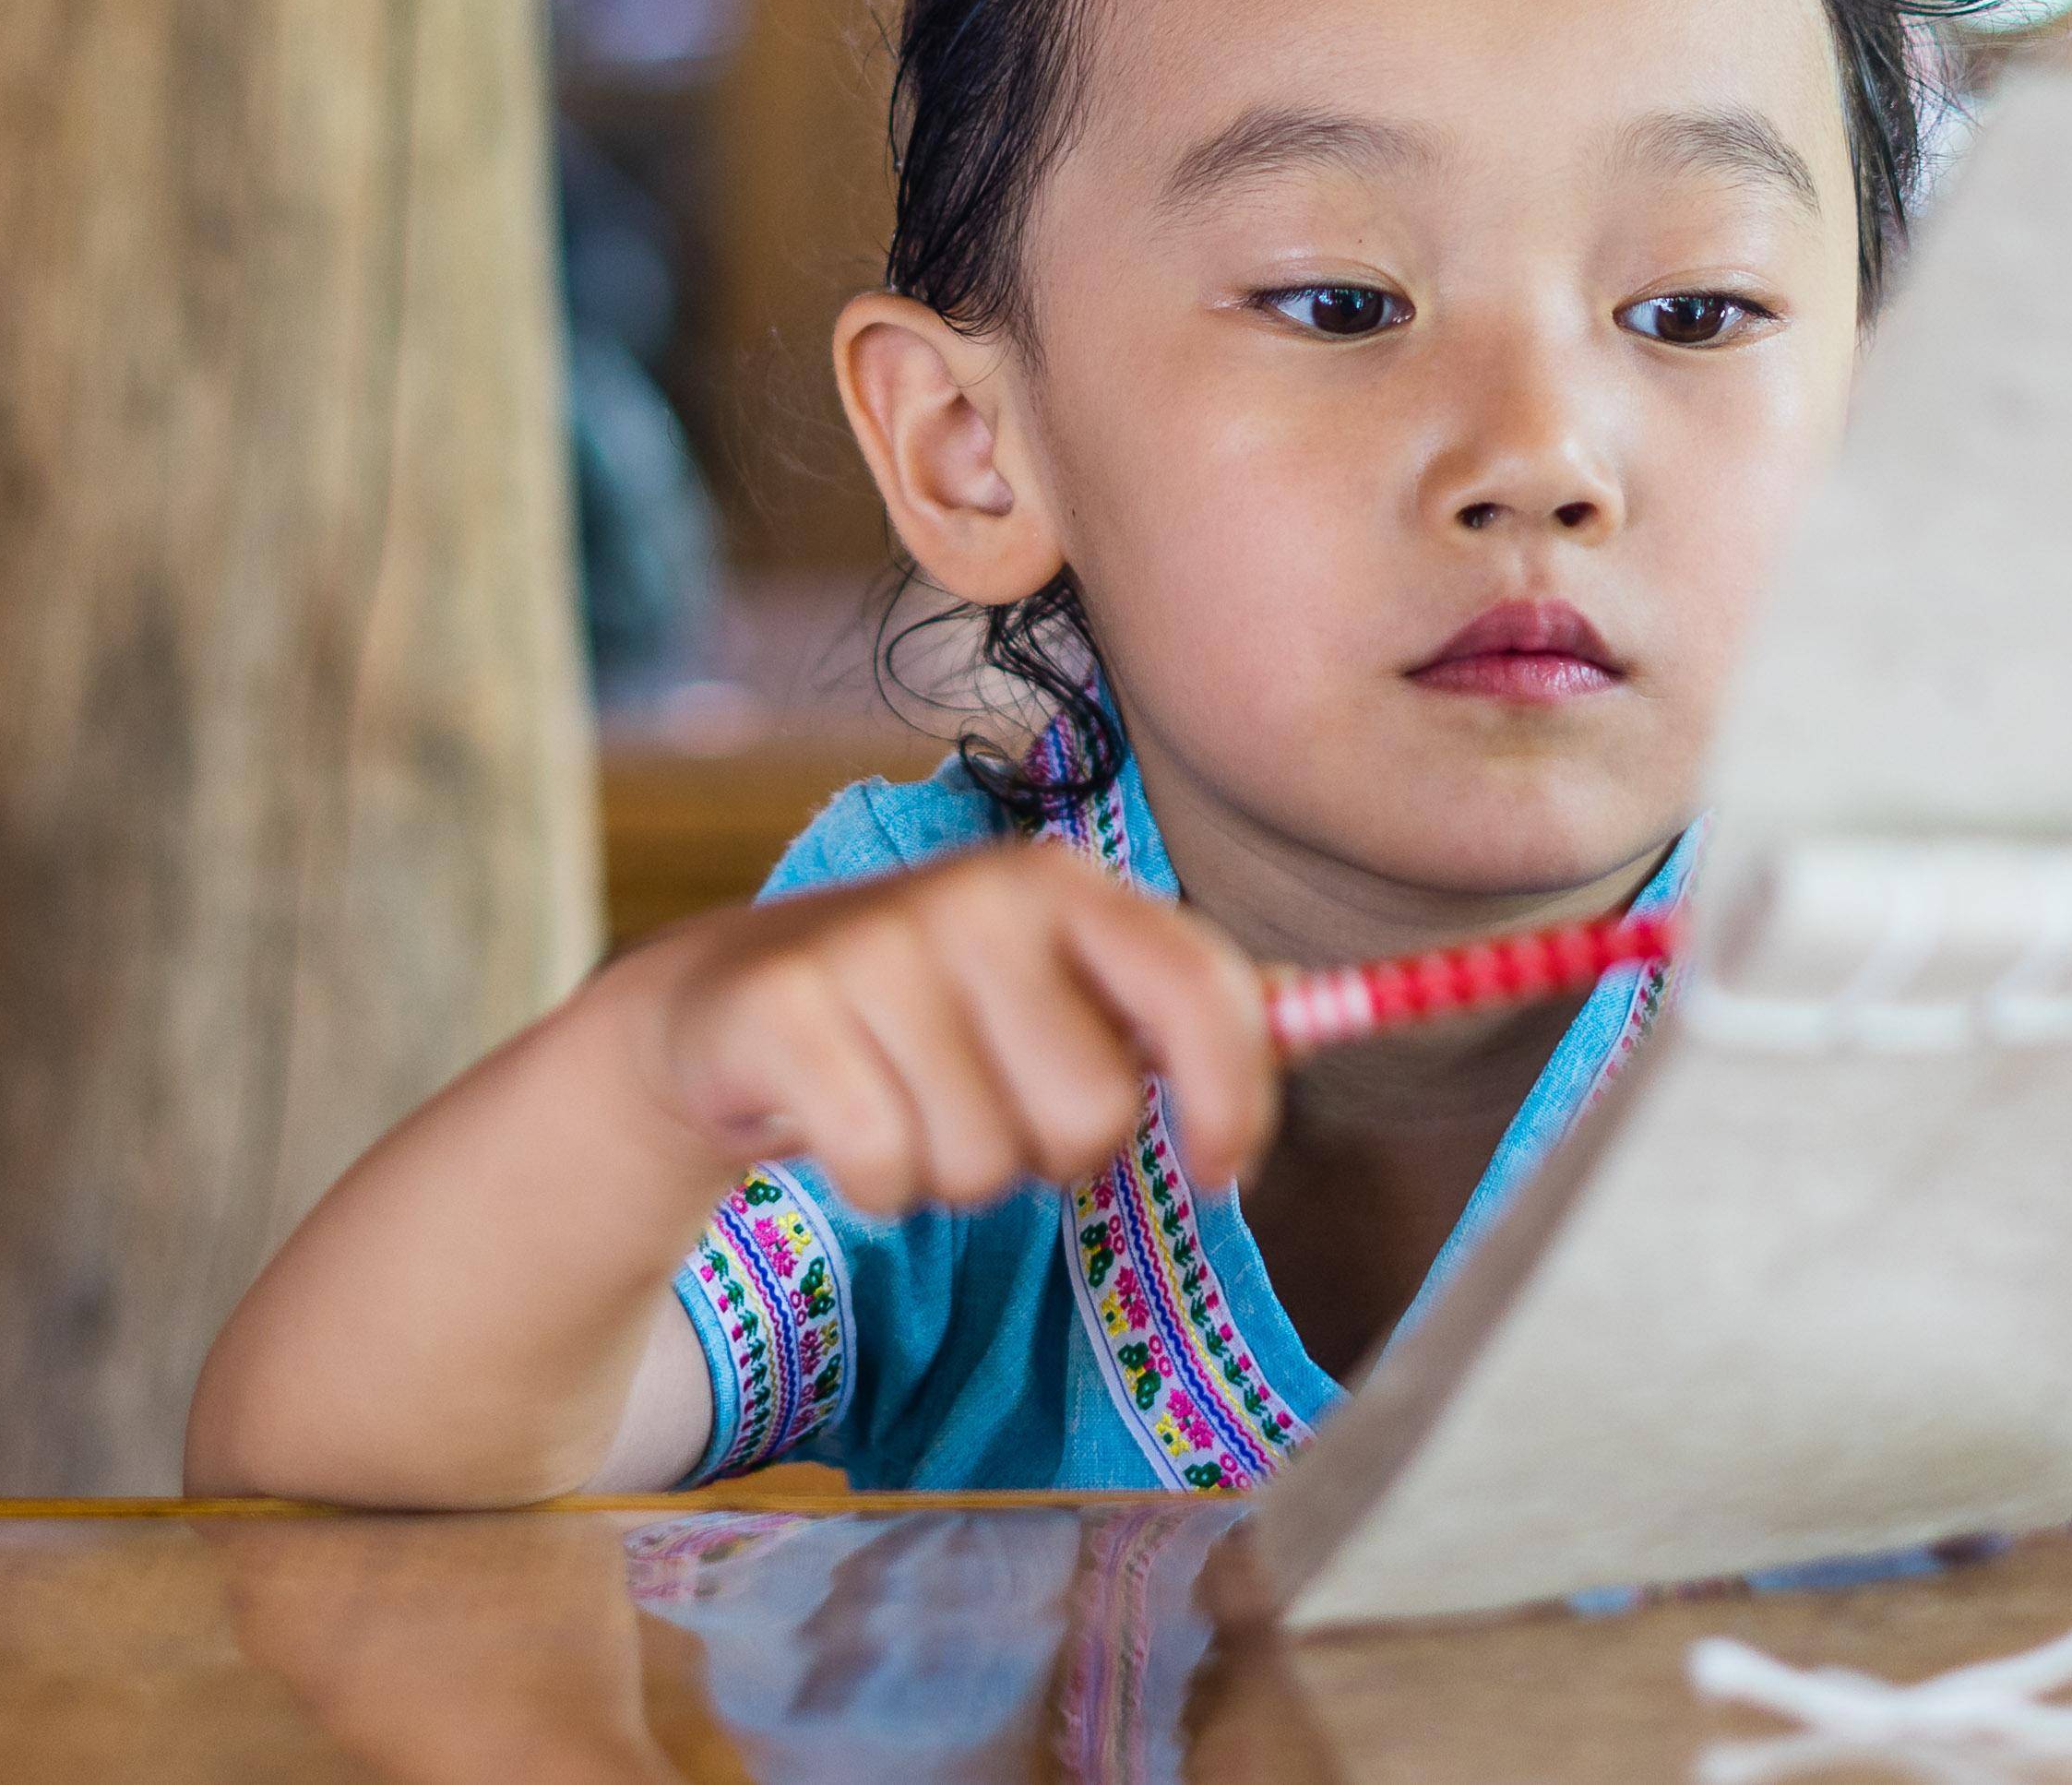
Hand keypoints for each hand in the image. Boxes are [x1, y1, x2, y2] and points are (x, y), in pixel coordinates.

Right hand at [621, 842, 1277, 1218]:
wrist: (733, 1003)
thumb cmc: (937, 1010)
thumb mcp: (1060, 983)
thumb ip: (1185, 1001)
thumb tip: (1337, 1007)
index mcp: (1072, 887)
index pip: (1205, 993)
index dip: (1235, 1101)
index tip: (1220, 1170)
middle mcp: (982, 897)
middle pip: (1091, 1119)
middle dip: (1047, 1151)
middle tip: (989, 1103)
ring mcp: (879, 948)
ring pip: (984, 1166)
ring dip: (953, 1173)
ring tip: (909, 1104)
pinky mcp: (787, 1013)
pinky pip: (886, 1173)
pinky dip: (874, 1183)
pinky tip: (843, 1125)